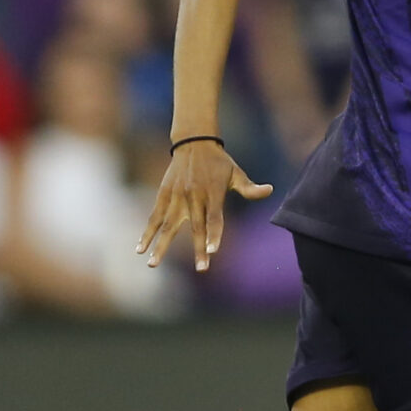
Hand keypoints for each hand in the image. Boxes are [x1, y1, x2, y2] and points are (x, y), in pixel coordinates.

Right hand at [139, 141, 273, 272]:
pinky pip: (154, 217)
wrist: (193, 142)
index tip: (213, 251)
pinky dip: (147, 232)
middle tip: (201, 268)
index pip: (215, 218)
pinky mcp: (164, 195)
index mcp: (213, 193)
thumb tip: (270, 190)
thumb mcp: (236, 173)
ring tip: (152, 264)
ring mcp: (177, 196)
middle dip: (199, 249)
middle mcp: (194, 196)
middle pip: (196, 227)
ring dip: (160, 246)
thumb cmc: (219, 162)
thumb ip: (250, 188)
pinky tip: (140, 248)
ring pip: (167, 226)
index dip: (214, 234)